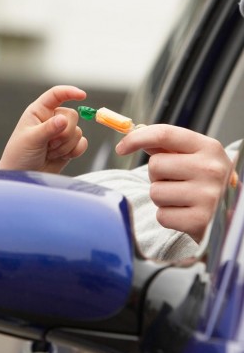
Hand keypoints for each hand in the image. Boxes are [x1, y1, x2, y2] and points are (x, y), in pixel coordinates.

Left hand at [0, 85, 87, 173]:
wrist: (24, 176)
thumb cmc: (19, 155)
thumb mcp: (30, 140)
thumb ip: (48, 129)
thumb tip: (63, 119)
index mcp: (38, 111)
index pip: (56, 95)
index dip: (69, 92)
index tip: (82, 95)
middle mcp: (51, 119)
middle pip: (72, 115)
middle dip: (63, 133)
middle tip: (49, 144)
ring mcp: (60, 133)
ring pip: (77, 131)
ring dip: (65, 146)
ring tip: (49, 152)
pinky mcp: (68, 146)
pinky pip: (82, 143)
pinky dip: (74, 151)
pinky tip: (60, 157)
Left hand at [116, 124, 233, 242]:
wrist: (231, 215)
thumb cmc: (205, 182)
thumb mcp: (193, 157)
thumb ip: (165, 144)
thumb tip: (133, 132)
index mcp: (209, 148)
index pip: (164, 134)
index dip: (136, 138)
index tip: (121, 148)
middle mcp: (211, 169)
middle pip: (155, 165)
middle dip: (157, 176)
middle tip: (176, 182)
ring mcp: (208, 196)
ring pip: (155, 192)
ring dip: (162, 198)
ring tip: (181, 199)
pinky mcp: (200, 221)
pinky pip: (161, 215)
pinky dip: (167, 217)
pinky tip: (184, 214)